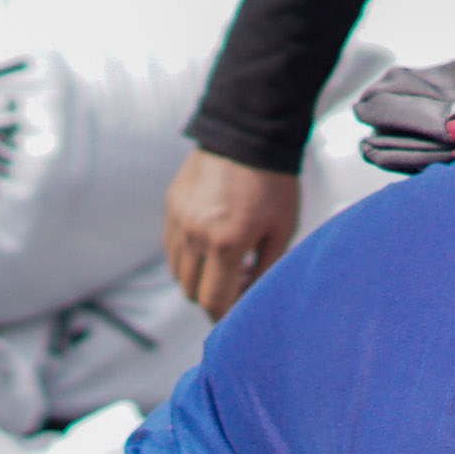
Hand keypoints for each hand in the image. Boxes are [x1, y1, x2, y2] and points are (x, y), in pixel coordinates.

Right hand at [166, 148, 302, 316]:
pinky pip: (172, 246)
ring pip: (178, 271)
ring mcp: (179, 219)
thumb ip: (266, 270)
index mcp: (227, 243)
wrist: (248, 133)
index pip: (213, 301)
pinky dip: (187, 256)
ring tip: (224, 264)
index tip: (234, 320)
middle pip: (191, 291)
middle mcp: (196, 234)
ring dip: (198, 278)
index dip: (223, 318)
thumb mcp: (282, 230)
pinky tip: (210, 244)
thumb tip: (253, 300)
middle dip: (212, 298)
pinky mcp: (172, 205)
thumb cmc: (273, 181)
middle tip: (235, 288)